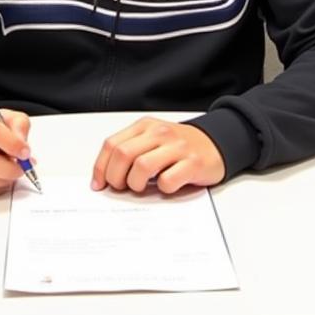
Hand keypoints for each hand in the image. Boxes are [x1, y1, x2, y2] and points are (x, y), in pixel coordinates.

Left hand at [90, 118, 224, 194]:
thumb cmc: (178, 147)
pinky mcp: (192, 163)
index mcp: (145, 126)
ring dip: (136, 184)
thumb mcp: (151, 140)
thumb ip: (130, 152)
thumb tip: (104, 178)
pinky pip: (168, 180)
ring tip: (141, 188)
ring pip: (142, 166)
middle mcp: (159, 133)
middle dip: (116, 178)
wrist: (214, 144)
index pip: (112, 144)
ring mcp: (177, 147)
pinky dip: (162, 188)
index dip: (101, 168)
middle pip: (123, 155)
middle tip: (121, 188)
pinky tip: (165, 186)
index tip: (99, 184)